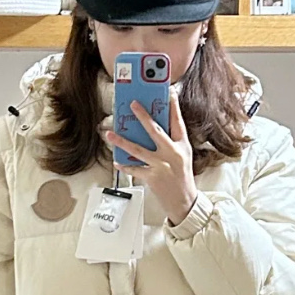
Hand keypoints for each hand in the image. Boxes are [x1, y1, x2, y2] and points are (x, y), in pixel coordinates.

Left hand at [105, 90, 197, 226]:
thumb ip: (172, 141)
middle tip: (133, 104)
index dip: (173, 107)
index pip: (178, 122)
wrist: (184, 201)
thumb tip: (154, 126)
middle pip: (156, 131)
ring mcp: (161, 165)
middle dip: (143, 116)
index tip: (168, 93)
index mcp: (182, 146)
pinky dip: (124, 165)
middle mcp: (172, 153)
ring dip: (122, 141)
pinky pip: (134, 168)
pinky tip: (116, 160)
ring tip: (110, 134)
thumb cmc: (182, 177)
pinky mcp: (152, 177)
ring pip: (138, 150)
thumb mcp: (183, 155)